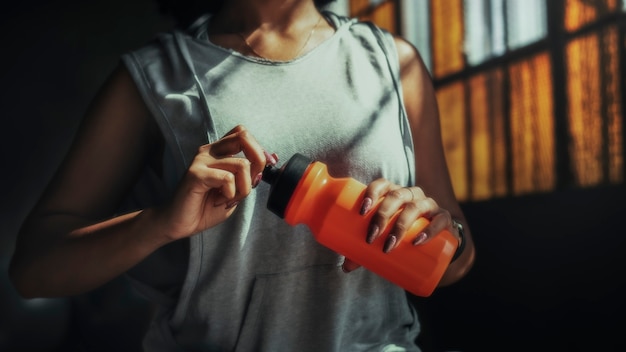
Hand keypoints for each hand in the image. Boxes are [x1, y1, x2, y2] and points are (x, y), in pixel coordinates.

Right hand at [155, 125, 273, 240]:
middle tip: (249, 184)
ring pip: (242, 165)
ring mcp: (201, 160)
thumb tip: (268, 162)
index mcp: (218, 151)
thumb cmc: (205, 208)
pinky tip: (219, 201)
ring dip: (243, 188)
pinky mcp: (196, 174)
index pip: (242, 134)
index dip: (258, 149)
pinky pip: (227, 178)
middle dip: (258, 161)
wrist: (179, 224)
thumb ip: (248, 176)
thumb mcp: (235, 191)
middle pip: (244, 137)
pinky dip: (230, 194)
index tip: (262, 169)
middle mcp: (209, 151)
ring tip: (228, 199)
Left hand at [342, 178, 453, 272]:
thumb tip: (346, 268)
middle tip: (371, 238)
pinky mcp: (444, 218)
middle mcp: (411, 195)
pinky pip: (439, 220)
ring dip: (400, 225)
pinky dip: (429, 230)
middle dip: (382, 216)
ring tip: (389, 245)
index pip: (382, 184)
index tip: (361, 211)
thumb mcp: (384, 238)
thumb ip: (365, 250)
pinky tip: (418, 241)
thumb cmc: (402, 235)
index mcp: (394, 193)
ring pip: (414, 207)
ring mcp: (428, 205)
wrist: (436, 244)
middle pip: (396, 197)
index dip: (372, 193)